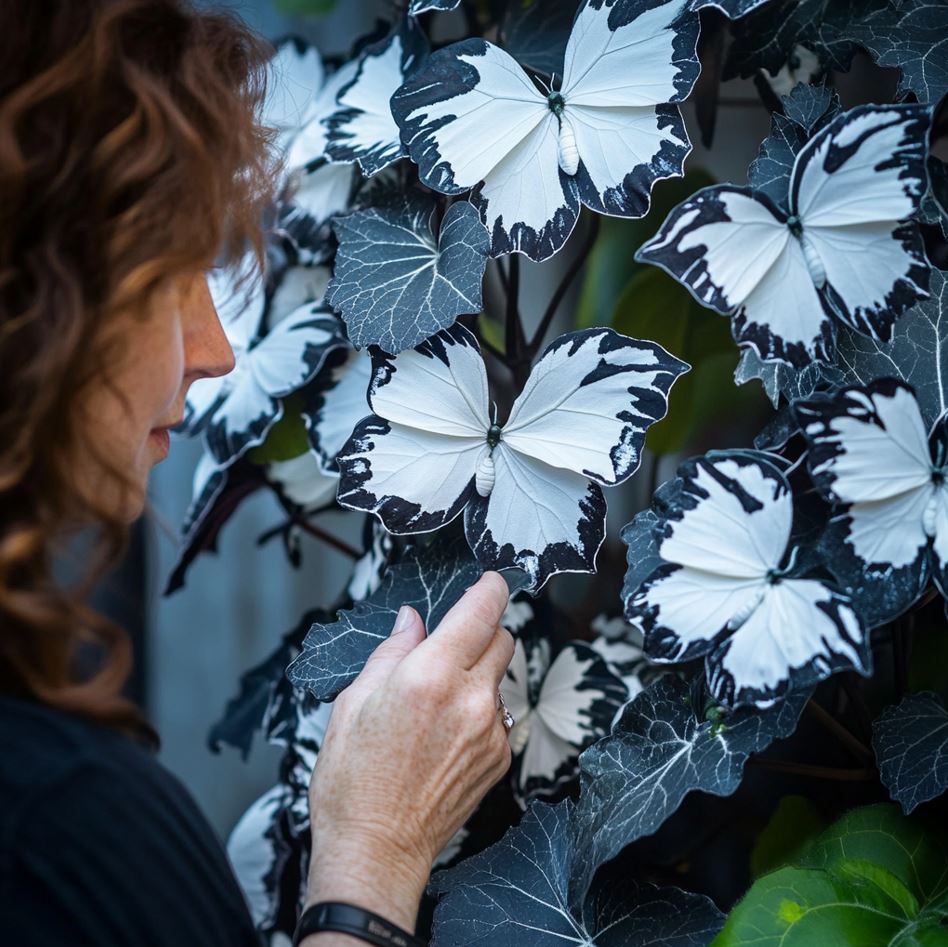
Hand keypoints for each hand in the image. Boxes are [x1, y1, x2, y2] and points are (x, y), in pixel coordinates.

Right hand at [303, 572, 513, 938]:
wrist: (376, 850)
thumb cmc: (352, 779)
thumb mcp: (354, 701)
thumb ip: (392, 651)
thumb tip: (412, 620)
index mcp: (430, 675)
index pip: (480, 612)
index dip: (490, 588)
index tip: (490, 581)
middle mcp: (469, 698)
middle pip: (502, 639)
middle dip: (482, 631)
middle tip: (451, 644)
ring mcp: (490, 731)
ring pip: (500, 678)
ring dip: (478, 675)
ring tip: (437, 703)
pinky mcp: (499, 759)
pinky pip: (498, 716)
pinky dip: (479, 711)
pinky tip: (445, 734)